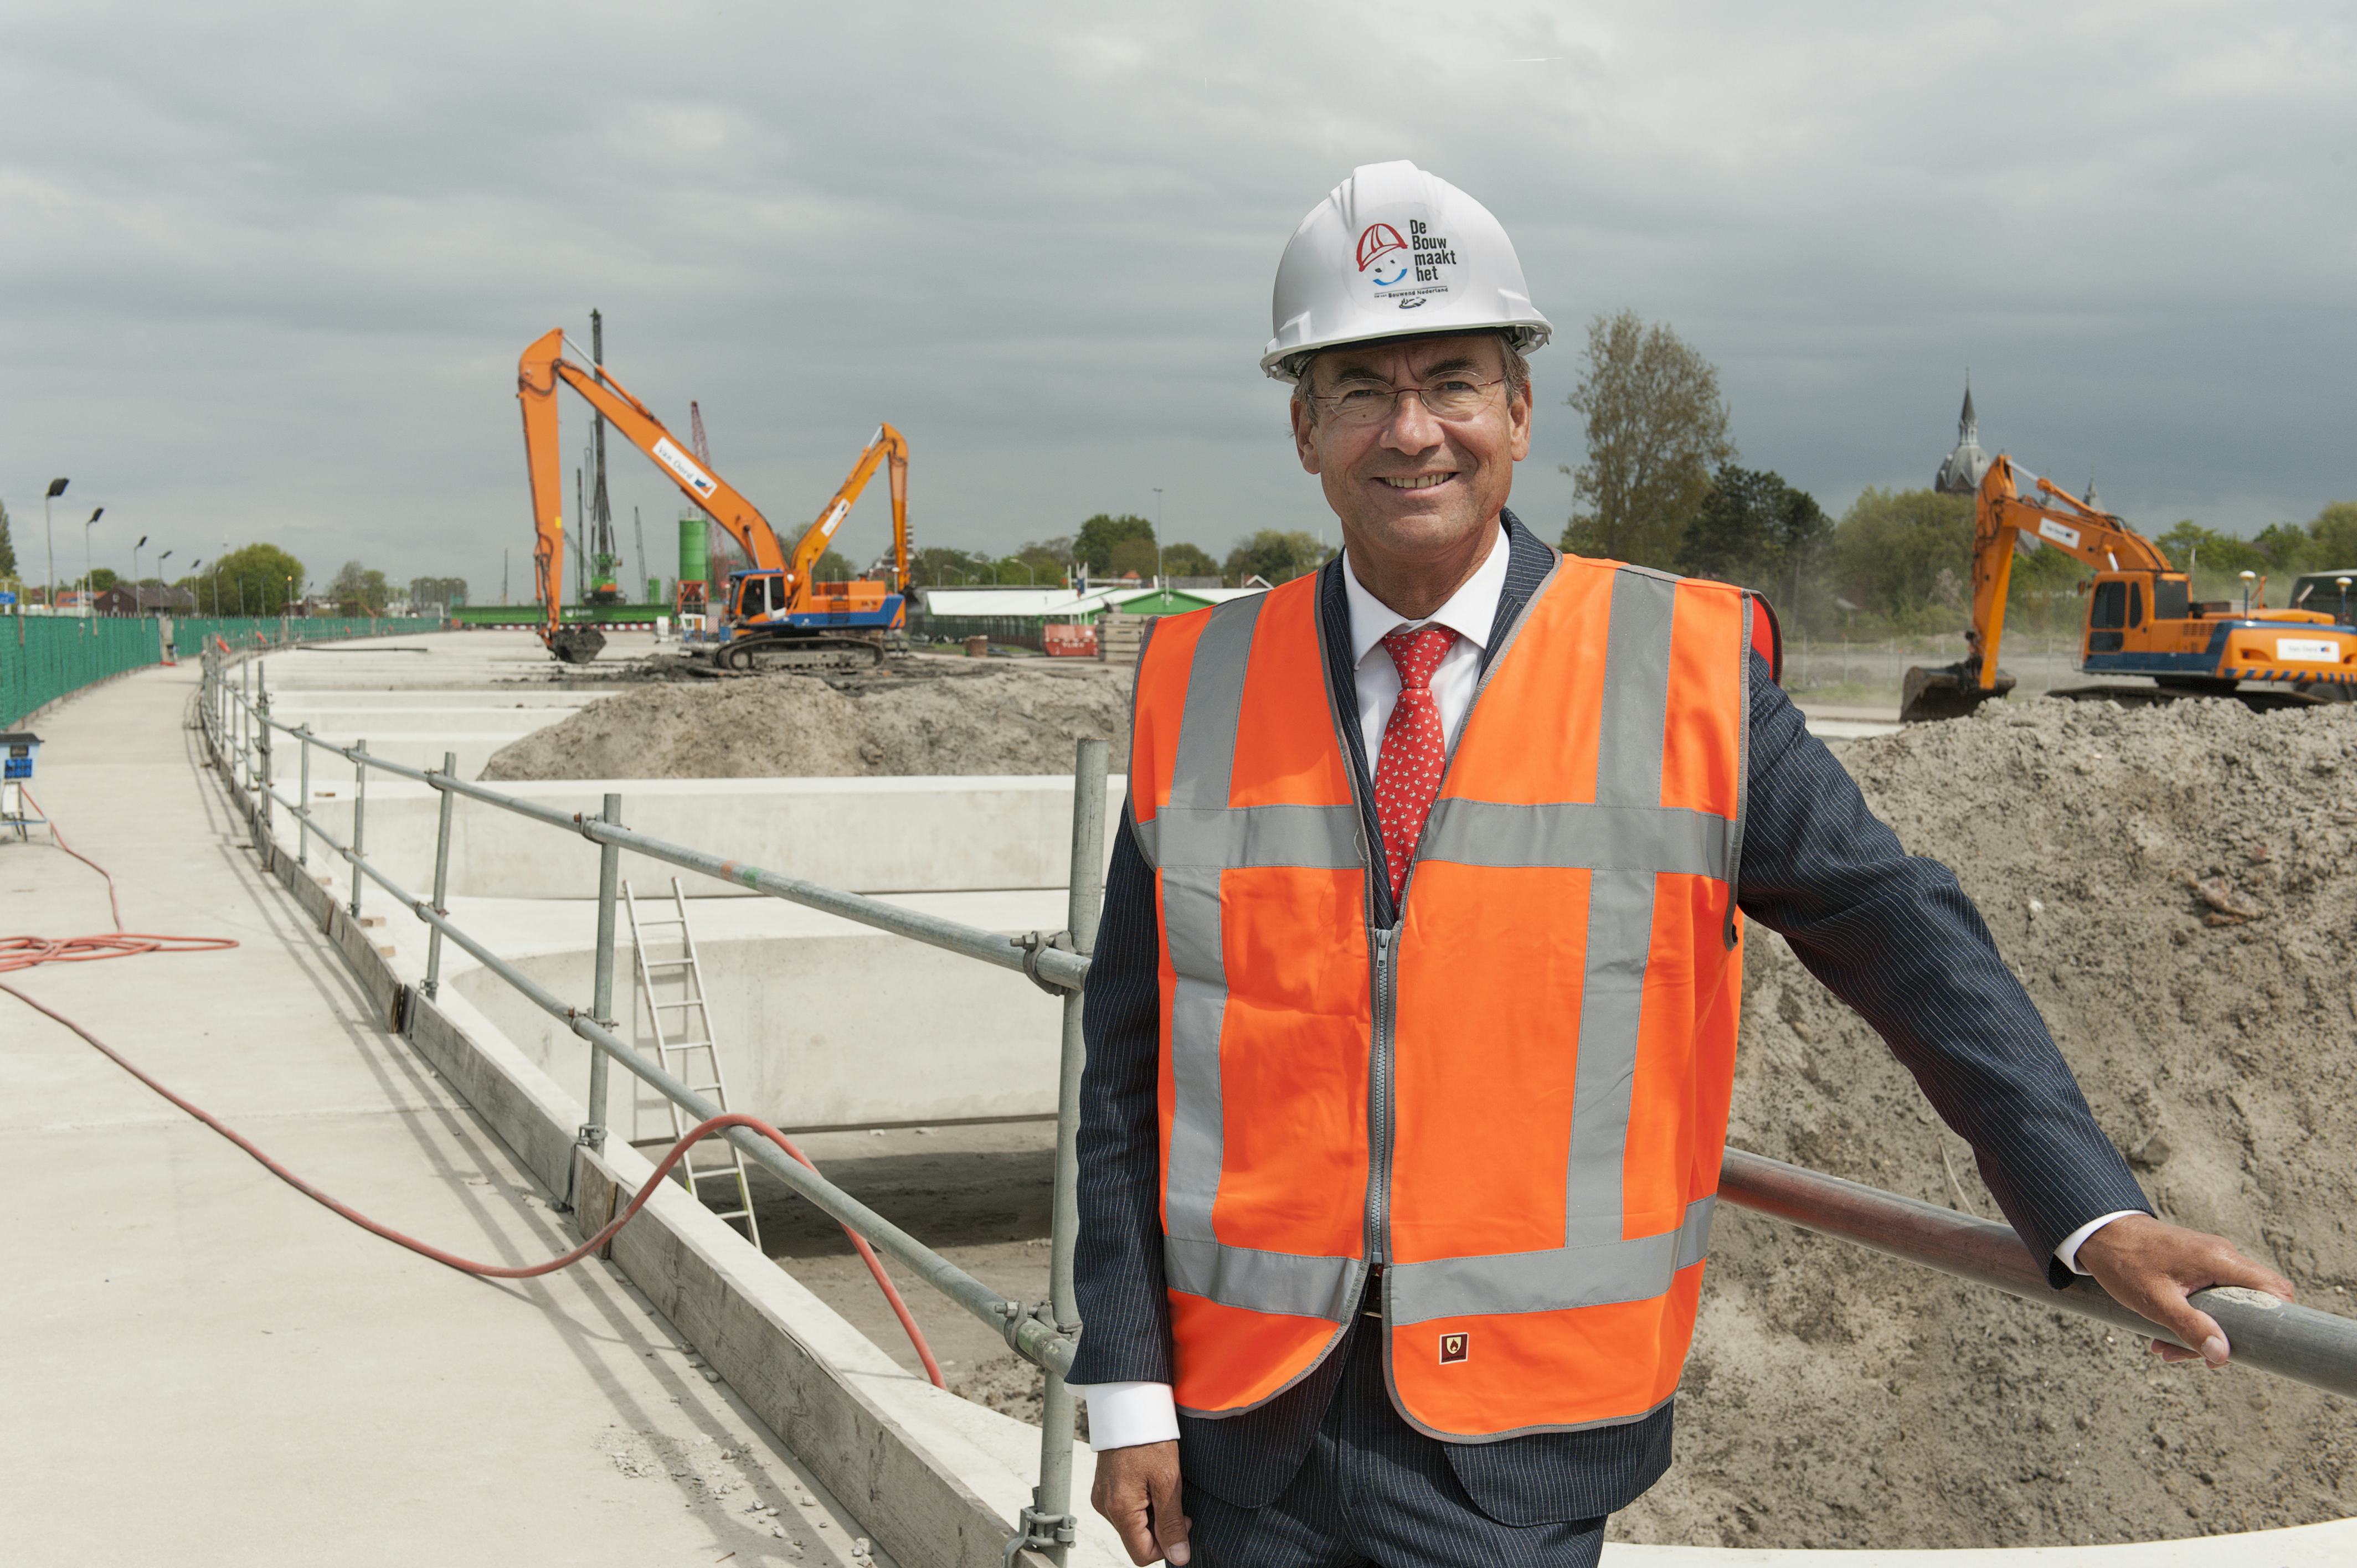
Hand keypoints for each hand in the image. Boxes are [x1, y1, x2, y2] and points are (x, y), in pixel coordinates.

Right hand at [1090, 1439, 1190, 1564]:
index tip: (1183, 1519)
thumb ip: (1172, 1524)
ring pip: (1132, 1525)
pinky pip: (1124, 1509)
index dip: (1168, 1546)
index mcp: (1119, 1510)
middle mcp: (1105, 1507)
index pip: (1142, 1555)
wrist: (1130, 1404)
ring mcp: (1102, 1497)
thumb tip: (1179, 1558)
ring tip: (1161, 1484)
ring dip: (1152, 1514)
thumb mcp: (1168, 1482)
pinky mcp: (1104, 1487)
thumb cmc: (1150, 1439)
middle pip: (1136, 1540)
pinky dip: (1141, 1503)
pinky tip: (1150, 1480)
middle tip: (1175, 1498)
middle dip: (1160, 1527)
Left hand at [2075, 1213, 2293, 1366]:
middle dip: (2225, 1336)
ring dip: (2200, 1331)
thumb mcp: (2156, 1301)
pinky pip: (2207, 1296)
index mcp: (2221, 1260)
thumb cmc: (2124, 1262)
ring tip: (2163, 1350)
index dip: (2280, 1320)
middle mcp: (2222, 1256)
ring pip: (2224, 1305)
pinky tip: (2162, 1336)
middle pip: (2250, 1304)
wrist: (2096, 1231)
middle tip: (2194, 1358)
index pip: (2275, 1288)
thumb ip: (2191, 1328)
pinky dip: (2190, 1317)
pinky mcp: (2194, 1264)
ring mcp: (2208, 1259)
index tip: (2258, 1347)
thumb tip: (2223, 1356)